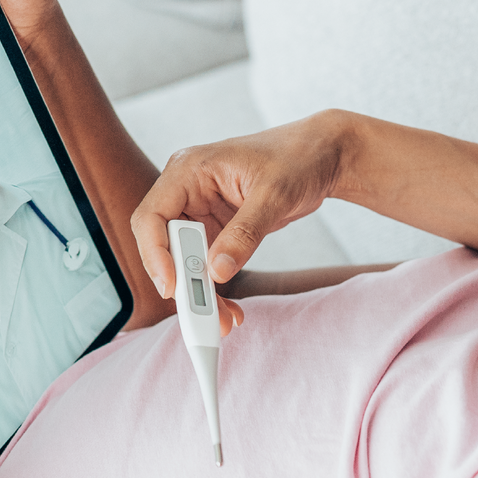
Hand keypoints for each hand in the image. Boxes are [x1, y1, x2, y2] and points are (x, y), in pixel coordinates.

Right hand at [130, 110, 355, 295]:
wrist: (325, 156)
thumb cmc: (299, 157)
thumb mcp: (274, 194)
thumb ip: (245, 232)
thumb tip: (218, 271)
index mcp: (188, 170)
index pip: (151, 217)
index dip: (155, 255)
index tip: (173, 287)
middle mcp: (188, 191)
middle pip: (164, 245)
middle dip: (182, 283)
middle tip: (201, 316)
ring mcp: (201, 211)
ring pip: (185, 261)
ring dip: (199, 293)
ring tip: (222, 321)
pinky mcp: (219, 229)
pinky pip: (206, 265)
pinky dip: (216, 288)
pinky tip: (230, 310)